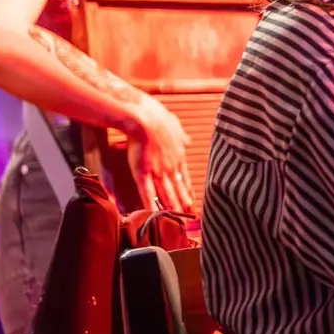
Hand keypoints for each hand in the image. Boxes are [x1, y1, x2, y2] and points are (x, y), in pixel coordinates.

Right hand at [126, 95, 193, 212]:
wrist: (146, 119)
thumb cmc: (159, 119)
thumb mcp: (176, 126)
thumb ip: (181, 136)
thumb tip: (188, 139)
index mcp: (178, 155)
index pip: (184, 175)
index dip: (187, 187)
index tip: (191, 197)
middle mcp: (171, 166)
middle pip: (177, 187)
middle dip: (182, 200)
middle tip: (188, 212)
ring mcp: (158, 171)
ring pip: (166, 192)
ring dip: (171, 205)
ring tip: (176, 215)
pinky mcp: (143, 173)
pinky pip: (147, 192)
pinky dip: (150, 203)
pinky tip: (153, 213)